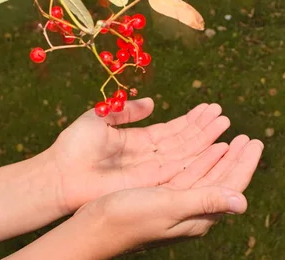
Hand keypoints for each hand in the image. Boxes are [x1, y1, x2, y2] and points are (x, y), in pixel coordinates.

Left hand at [47, 99, 231, 212]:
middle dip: (204, 128)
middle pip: (184, 141)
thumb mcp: (102, 118)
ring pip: (187, 153)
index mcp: (139, 141)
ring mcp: (153, 170)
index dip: (192, 120)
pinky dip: (199, 157)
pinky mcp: (152, 182)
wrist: (60, 174)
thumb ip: (128, 111)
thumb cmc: (74, 146)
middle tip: (223, 114)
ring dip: (206, 139)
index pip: (173, 130)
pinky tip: (215, 145)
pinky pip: (181, 168)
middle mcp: (150, 156)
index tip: (209, 108)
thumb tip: (152, 102)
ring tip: (224, 123)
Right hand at [76, 134, 263, 253]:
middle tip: (249, 137)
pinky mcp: (164, 199)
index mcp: (198, 216)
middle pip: (222, 179)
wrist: (91, 231)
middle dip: (237, 158)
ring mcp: (178, 205)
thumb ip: (206, 200)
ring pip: (207, 175)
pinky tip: (204, 150)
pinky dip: (200, 160)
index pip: (231, 186)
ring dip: (220, 155)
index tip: (255, 141)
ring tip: (231, 137)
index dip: (244, 164)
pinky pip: (190, 175)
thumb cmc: (127, 219)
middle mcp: (192, 211)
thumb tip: (243, 203)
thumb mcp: (169, 206)